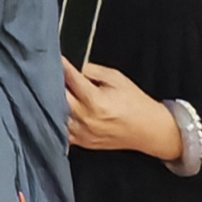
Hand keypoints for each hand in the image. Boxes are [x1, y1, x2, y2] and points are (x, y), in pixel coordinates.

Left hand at [63, 60, 183, 160]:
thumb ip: (91, 70)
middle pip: (56, 97)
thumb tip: (71, 66)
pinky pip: (61, 130)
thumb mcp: (116, 78)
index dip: (61, 67)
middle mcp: (86, 118)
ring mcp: (82, 132)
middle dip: (53, 84)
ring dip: (52, 102)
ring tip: (56, 93)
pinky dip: (57, 119)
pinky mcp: (81, 142)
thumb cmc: (134, 102)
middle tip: (53, 76)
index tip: (55, 60)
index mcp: (95, 101)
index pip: (69, 79)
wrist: (148, 129)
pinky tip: (60, 111)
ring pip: (54, 114)